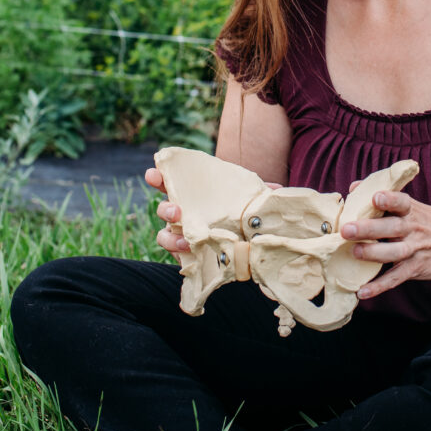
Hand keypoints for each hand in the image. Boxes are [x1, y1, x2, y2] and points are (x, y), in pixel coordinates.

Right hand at [144, 168, 284, 264]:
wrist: (251, 249)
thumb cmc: (247, 217)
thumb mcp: (255, 203)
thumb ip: (262, 194)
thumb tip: (277, 189)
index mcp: (197, 195)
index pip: (172, 183)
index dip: (159, 178)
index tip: (153, 174)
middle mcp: (186, 214)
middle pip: (164, 209)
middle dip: (165, 208)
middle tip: (176, 210)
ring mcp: (186, 236)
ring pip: (165, 235)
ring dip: (169, 236)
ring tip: (184, 239)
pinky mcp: (190, 256)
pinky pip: (177, 257)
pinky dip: (180, 255)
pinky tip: (190, 253)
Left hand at [340, 191, 430, 298]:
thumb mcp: (415, 206)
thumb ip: (385, 197)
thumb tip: (354, 187)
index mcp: (412, 210)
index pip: (400, 201)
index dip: (388, 199)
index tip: (375, 197)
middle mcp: (413, 228)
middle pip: (390, 227)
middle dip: (368, 228)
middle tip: (347, 229)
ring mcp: (416, 249)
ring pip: (393, 252)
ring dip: (372, 254)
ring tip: (354, 253)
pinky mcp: (417, 268)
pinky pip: (397, 278)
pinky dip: (380, 286)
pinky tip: (363, 292)